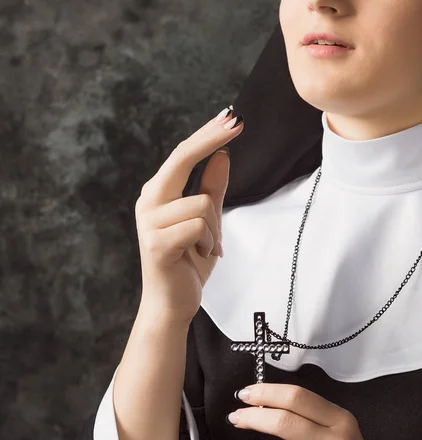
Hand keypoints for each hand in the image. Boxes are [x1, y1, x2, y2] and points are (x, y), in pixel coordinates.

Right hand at [135, 105, 243, 325]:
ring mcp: (149, 222)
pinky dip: (210, 243)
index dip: (207, 135)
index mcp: (158, 194)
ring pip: (202, 203)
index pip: (183, 156)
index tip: (231, 117)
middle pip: (182, 159)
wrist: (173, 304)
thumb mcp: (207, 223)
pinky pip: (198, 227)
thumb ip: (212, 190)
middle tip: (236, 122)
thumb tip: (222, 156)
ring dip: (216, 230)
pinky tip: (201, 256)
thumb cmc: (188, 263)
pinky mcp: (157, 244)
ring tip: (208, 248)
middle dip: (211, 139)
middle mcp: (148, 202)